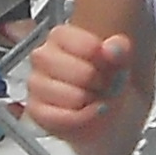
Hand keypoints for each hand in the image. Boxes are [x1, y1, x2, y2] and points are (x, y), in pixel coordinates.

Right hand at [23, 25, 138, 139]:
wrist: (101, 108)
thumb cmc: (105, 79)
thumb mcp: (120, 60)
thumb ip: (119, 49)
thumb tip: (111, 50)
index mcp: (60, 36)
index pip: (87, 46)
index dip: (104, 61)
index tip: (108, 66)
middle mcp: (42, 56)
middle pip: (82, 73)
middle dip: (98, 83)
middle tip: (102, 85)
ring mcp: (35, 84)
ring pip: (72, 97)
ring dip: (90, 103)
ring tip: (93, 99)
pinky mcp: (35, 110)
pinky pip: (62, 119)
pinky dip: (82, 119)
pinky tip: (87, 113)